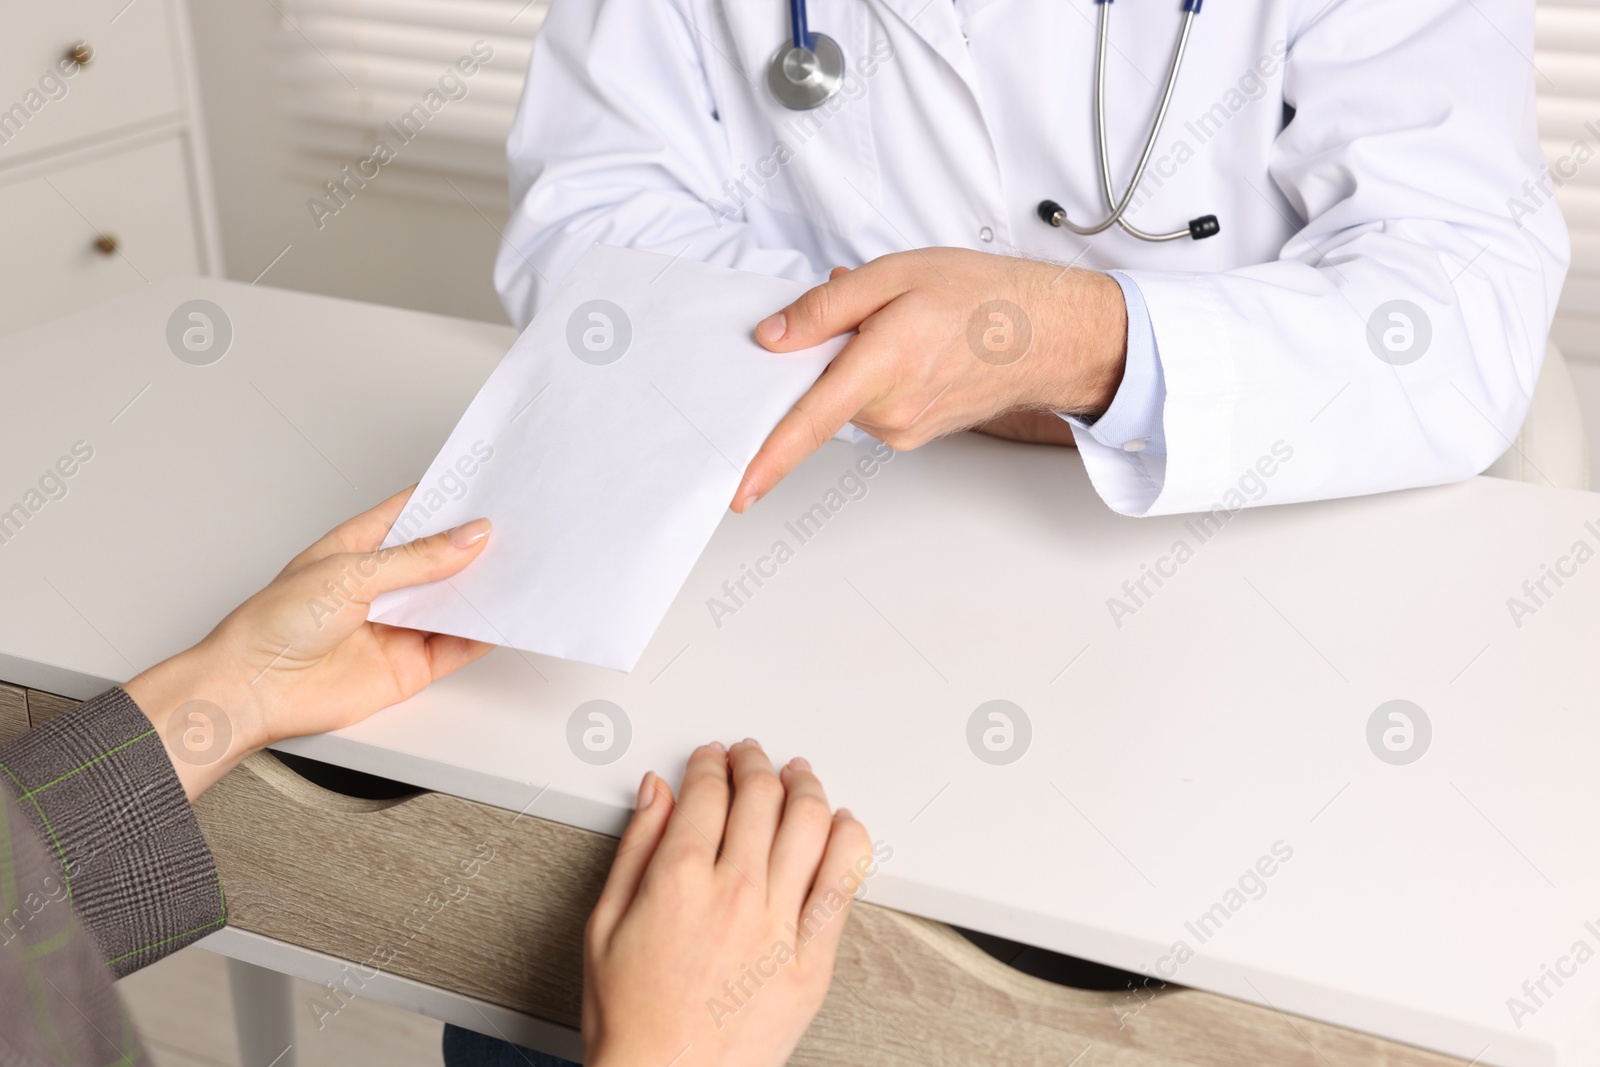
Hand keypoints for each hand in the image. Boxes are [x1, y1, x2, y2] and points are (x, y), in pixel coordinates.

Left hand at [124, 487, 494, 798]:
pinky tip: (500, 619)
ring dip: (484, 590)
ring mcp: (398, 624)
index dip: (451, 500)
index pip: (416, 513)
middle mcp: (383, 584)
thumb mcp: (350, 574)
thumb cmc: (274, 625)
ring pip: (455, 601)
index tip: (489, 488)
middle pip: (443, 558)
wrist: (254, 691)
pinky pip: (458, 645)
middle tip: (516, 530)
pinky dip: (482, 634)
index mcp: (361, 546)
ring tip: (518, 571)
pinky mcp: (411, 664)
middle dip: (477, 545)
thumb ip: (416, 559)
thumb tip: (468, 538)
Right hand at [585, 740, 874, 1066]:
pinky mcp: (814, 959)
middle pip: (761, 795)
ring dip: (805, 786)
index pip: (707, 791)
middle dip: (755, 762)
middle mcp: (736, 893)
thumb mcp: (604, 924)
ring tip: (798, 777)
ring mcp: (780, 925)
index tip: (711, 759)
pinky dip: (848, 840)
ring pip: (811, 823)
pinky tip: (841, 826)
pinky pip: (846, 882)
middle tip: (751, 758)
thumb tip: (655, 793)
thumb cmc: (632, 1020)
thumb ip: (635, 848)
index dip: (711, 763)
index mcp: (679, 880)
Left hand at [732, 250, 1126, 510]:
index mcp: (882, 367)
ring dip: (852, 366)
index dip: (770, 457)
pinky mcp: (911, 435)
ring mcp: (902, 429)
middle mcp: (891, 411)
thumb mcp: (895, 275)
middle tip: (865, 315)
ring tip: (900, 328)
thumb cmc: (982, 299)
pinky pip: (868, 407)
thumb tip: (774, 338)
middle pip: (819, 395)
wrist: (1046, 334)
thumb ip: (825, 308)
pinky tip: (908, 351)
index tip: (739, 489)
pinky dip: (872, 379)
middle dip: (823, 357)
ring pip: (844, 399)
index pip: (810, 421)